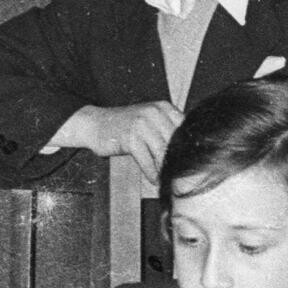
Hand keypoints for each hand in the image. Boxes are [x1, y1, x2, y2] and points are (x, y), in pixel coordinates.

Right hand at [55, 101, 183, 185]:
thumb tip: (191, 148)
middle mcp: (155, 113)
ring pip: (163, 152)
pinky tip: (154, 179)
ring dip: (166, 169)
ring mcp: (142, 124)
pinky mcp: (131, 137)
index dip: (189, 147)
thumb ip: (168, 129)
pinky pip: (147, 160)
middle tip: (182, 175)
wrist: (94, 124)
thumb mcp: (150, 120)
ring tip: (169, 180)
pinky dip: (151, 172)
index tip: (192, 162)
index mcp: (163, 107)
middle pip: (176, 141)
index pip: (185, 129)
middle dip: (178, 161)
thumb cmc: (125, 126)